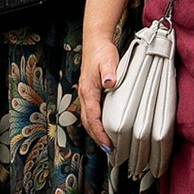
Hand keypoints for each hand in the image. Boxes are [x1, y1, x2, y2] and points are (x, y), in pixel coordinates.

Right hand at [79, 32, 121, 147]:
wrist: (95, 43)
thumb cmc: (102, 52)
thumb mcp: (108, 60)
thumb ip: (109, 72)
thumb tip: (109, 83)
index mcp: (88, 91)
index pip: (92, 117)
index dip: (100, 133)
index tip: (108, 144)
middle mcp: (84, 96)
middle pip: (88, 123)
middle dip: (97, 138)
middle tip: (110, 150)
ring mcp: (85, 96)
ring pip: (88, 120)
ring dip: (96, 133)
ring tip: (108, 144)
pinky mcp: (89, 94)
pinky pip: (90, 114)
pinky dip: (96, 124)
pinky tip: (105, 128)